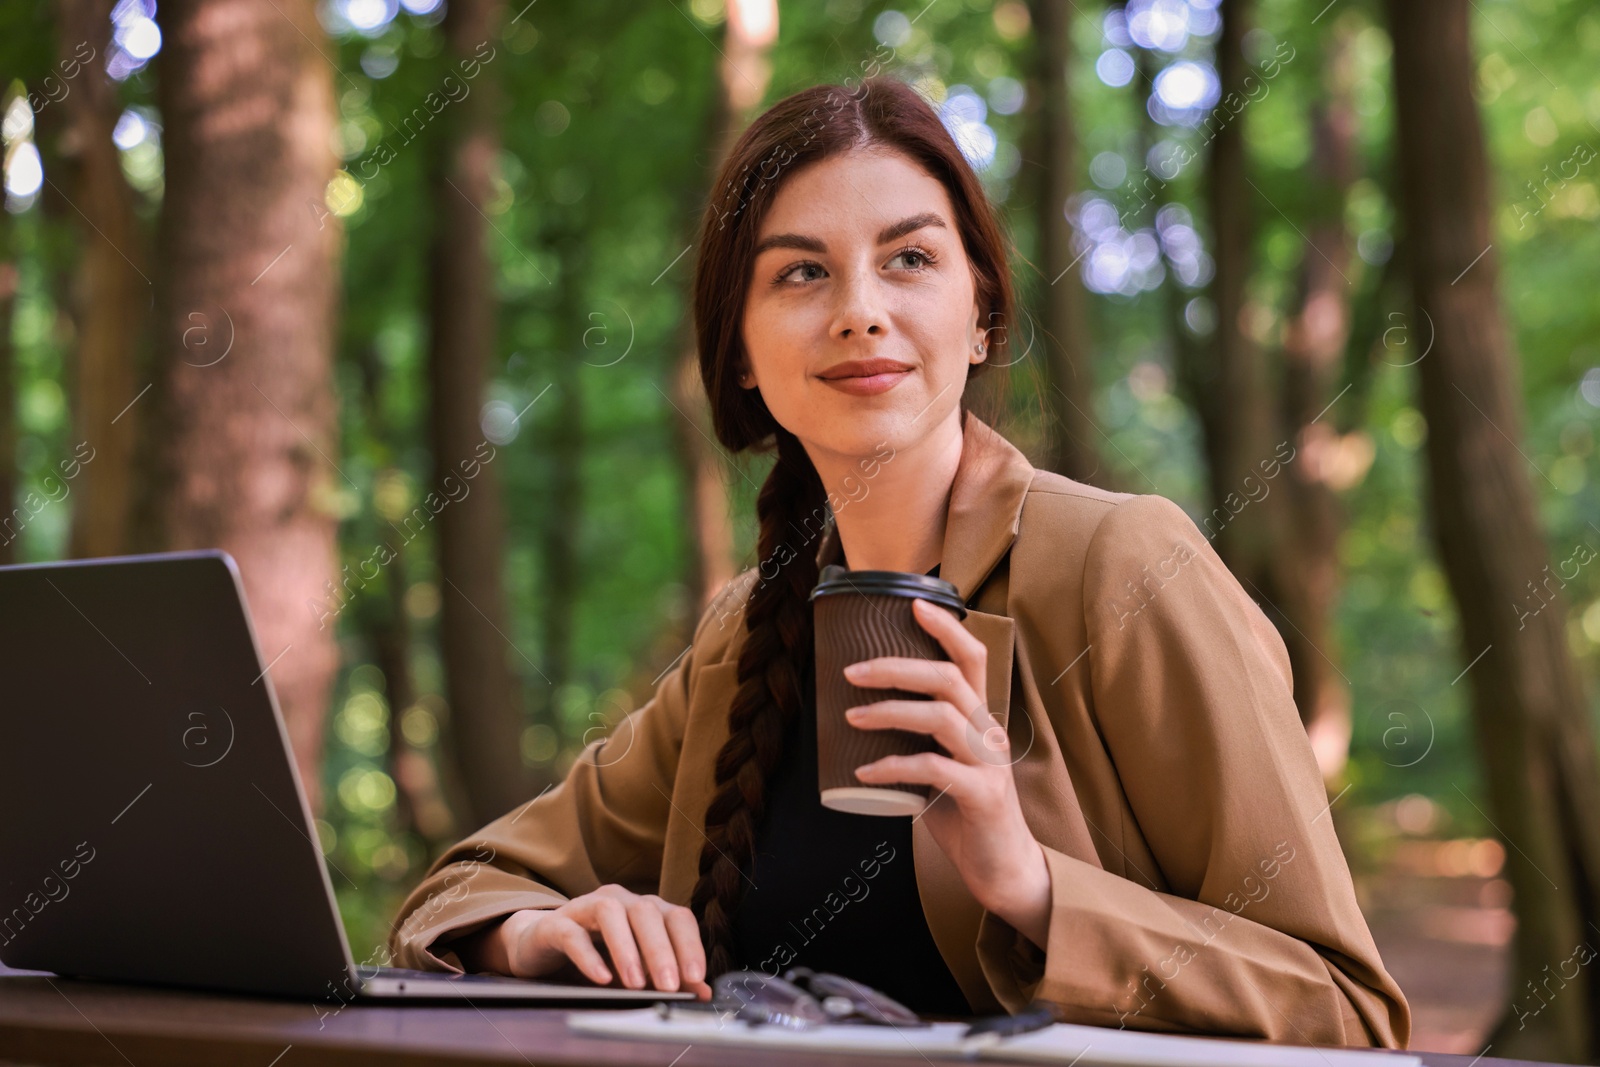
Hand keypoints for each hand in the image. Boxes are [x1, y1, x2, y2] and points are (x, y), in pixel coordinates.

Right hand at [478, 884, 712, 998]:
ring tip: (635, 984)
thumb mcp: (635, 970)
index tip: (696, 978)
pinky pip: (573, 934)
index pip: (676, 917)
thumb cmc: (595, 956)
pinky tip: (601, 978)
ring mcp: (586, 907)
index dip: (690, 945)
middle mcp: (619, 901)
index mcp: (645, 910)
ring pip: (611, 913)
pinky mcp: (556, 924)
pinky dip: (588, 956)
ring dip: (627, 949)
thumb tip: (702, 992)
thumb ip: (667, 977)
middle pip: (646, 912)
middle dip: (661, 951)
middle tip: (670, 986)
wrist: (539, 946)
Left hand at [842, 597, 1051, 947]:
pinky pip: (935, 769)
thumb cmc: (964, 811)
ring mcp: (989, 764)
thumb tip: (857, 714)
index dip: (945, 627)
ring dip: (890, 711)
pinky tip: (864, 773)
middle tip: (852, 671)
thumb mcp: (940, 764)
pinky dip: (894, 767)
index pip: (971, 658)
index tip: (911, 604)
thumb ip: (916, 738)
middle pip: (949, 678)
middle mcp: (988, 733)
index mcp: (979, 718)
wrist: (1003, 868)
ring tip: (851, 716)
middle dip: (897, 667)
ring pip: (942, 716)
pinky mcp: (983, 797)